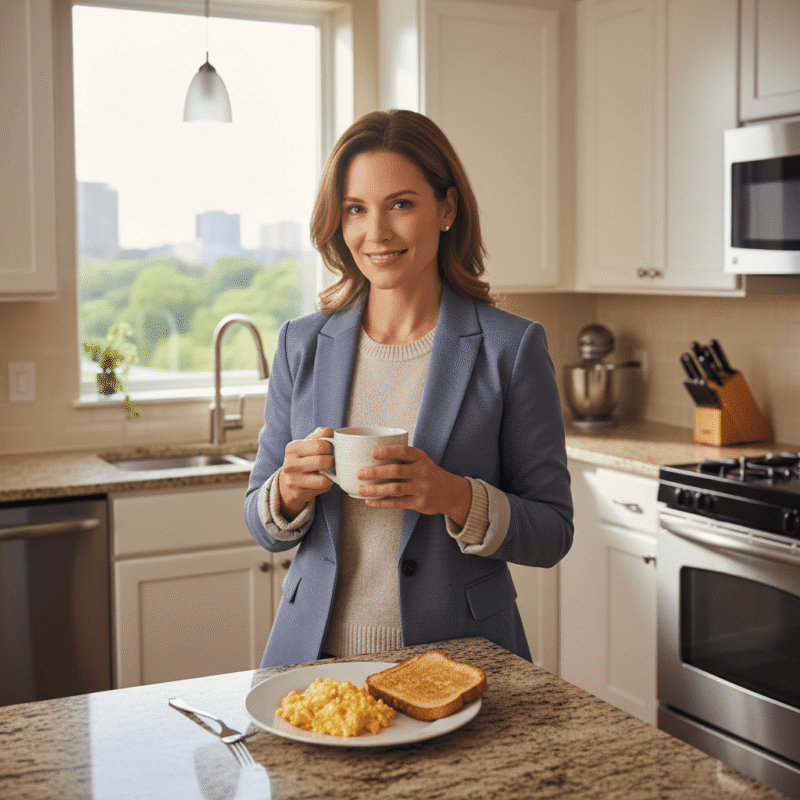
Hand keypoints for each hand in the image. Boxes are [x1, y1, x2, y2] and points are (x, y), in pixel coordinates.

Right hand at [277, 427, 333, 519]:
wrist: (289, 481)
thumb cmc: (302, 458)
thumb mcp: (307, 443)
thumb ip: (320, 435)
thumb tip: (330, 431)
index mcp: (293, 448)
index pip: (321, 444)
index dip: (330, 447)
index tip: (328, 449)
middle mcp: (290, 464)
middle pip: (323, 461)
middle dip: (332, 460)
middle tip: (331, 460)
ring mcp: (294, 480)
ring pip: (324, 479)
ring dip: (331, 474)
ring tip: (328, 471)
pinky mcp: (300, 493)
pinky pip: (323, 488)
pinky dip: (327, 483)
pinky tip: (323, 480)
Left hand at [356, 445, 471, 524]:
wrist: (450, 492)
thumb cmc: (428, 473)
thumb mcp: (420, 461)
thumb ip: (402, 458)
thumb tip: (370, 458)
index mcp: (420, 458)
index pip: (403, 451)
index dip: (387, 451)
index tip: (372, 452)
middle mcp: (421, 472)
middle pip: (396, 471)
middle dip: (375, 472)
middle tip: (360, 473)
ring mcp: (421, 488)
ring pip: (394, 489)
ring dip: (375, 489)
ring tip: (360, 489)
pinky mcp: (418, 503)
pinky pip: (396, 503)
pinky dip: (381, 502)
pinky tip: (369, 500)